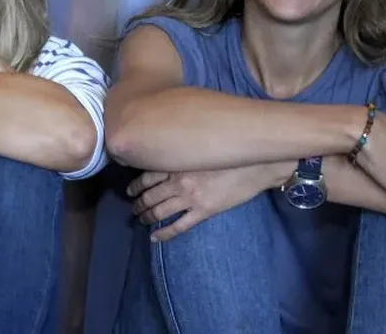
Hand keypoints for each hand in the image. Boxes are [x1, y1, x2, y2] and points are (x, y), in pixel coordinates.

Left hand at [126, 162, 291, 241]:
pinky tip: (155, 237)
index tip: (130, 190)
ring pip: (159, 211)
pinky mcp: (203, 212)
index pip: (147, 176)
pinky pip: (178, 226)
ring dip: (147, 217)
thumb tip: (169, 156)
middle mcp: (179, 181)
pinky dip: (163, 233)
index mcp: (178, 163)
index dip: (136, 185)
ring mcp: (190, 198)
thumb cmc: (231, 153)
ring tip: (141, 220)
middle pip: (150, 195)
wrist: (255, 166)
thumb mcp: (201, 149)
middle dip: (138, 203)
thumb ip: (183, 154)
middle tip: (133, 208)